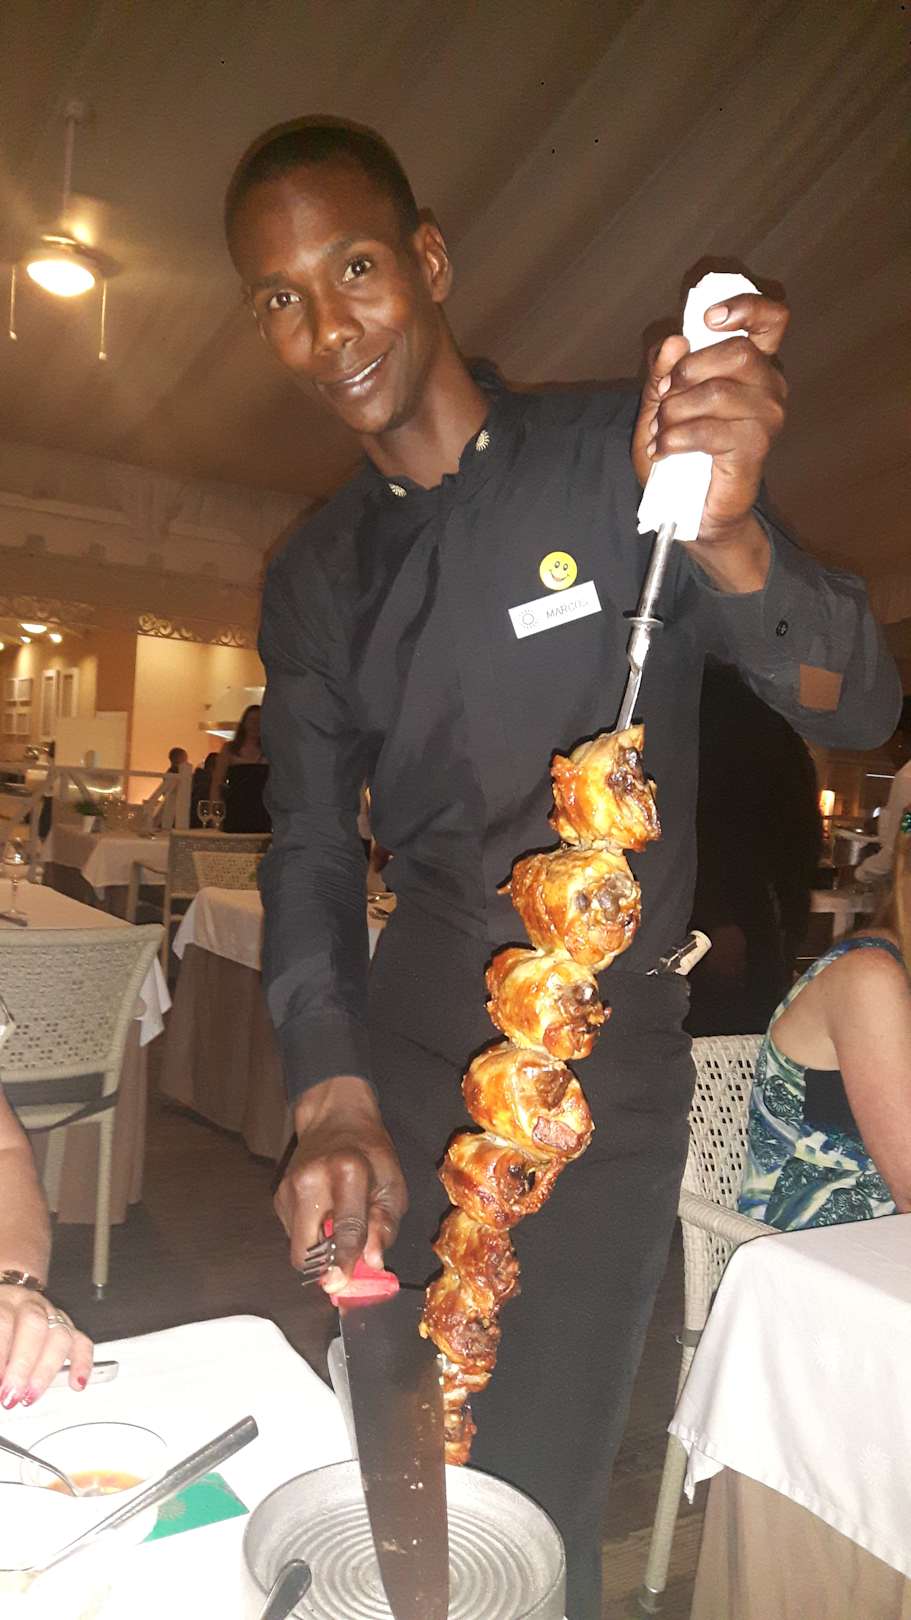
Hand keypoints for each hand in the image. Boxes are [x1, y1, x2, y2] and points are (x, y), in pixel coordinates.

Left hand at [0, 1287, 92, 1407]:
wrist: (2, 1314)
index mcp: (4, 1301)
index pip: (4, 1321)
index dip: (1, 1353)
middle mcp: (29, 1304)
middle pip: (34, 1326)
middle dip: (23, 1365)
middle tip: (11, 1393)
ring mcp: (51, 1314)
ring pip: (60, 1335)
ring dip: (45, 1370)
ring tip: (31, 1395)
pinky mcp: (68, 1328)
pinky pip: (82, 1343)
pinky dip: (82, 1364)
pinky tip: (77, 1383)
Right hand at [274, 1075, 407, 1292]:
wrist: (335, 1118)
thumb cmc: (370, 1152)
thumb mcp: (392, 1183)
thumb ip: (385, 1224)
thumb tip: (373, 1262)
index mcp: (347, 1172)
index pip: (345, 1229)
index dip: (344, 1261)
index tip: (341, 1286)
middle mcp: (311, 1181)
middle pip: (305, 1248)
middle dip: (323, 1267)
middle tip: (343, 1267)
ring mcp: (288, 1188)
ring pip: (297, 1247)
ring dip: (318, 1252)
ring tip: (338, 1230)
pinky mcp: (278, 1196)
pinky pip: (293, 1234)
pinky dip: (310, 1237)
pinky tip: (325, 1217)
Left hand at [632, 292, 788, 546]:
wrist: (693, 510)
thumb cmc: (681, 452)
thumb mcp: (658, 404)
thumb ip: (662, 370)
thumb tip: (674, 340)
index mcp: (753, 365)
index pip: (772, 319)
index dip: (746, 307)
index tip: (708, 318)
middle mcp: (770, 386)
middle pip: (739, 352)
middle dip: (689, 370)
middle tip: (665, 395)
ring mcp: (768, 418)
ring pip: (719, 391)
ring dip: (676, 411)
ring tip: (661, 431)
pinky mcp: (755, 449)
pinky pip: (711, 430)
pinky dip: (676, 437)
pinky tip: (663, 449)